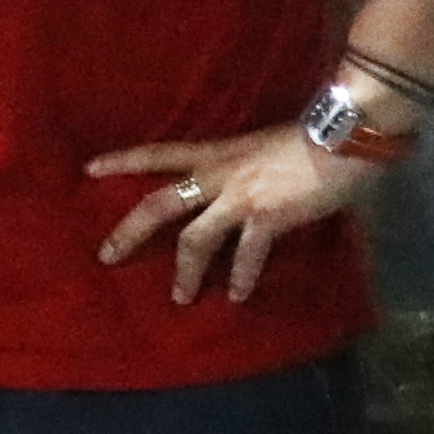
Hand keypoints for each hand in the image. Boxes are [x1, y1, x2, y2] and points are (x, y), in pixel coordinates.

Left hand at [91, 121, 386, 304]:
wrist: (344, 136)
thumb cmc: (311, 138)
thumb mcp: (264, 149)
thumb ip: (249, 169)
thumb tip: (253, 189)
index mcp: (216, 152)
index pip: (158, 153)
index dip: (123, 160)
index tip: (89, 168)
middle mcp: (219, 175)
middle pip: (158, 204)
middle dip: (129, 232)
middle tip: (106, 256)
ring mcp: (240, 198)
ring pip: (194, 239)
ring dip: (185, 271)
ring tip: (180, 298)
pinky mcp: (267, 218)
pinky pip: (246, 255)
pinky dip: (240, 277)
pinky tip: (236, 295)